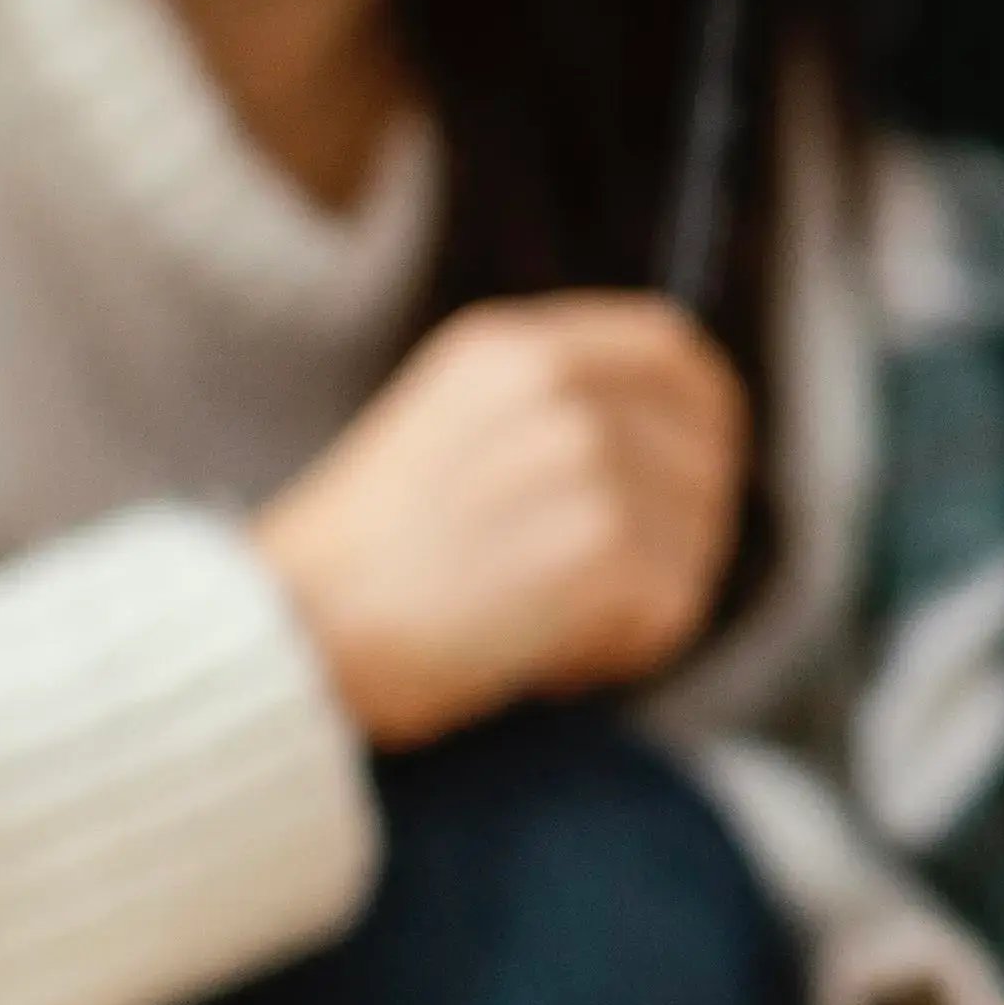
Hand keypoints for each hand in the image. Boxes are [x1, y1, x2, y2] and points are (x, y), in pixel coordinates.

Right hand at [253, 296, 747, 747]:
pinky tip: (543, 657)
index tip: (705, 466)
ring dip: (641, 599)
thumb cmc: (364, 560)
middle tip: (609, 586)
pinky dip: (621, 652)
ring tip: (544, 621)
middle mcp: (560, 389)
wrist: (296, 629)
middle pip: (705, 452)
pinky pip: (674, 610)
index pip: (672, 348)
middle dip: (679, 530)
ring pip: (696, 540)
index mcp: (514, 347)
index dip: (707, 412)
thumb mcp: (452, 425)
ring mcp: (588, 465)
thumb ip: (557, 410)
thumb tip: (685, 441)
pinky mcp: (605, 550)